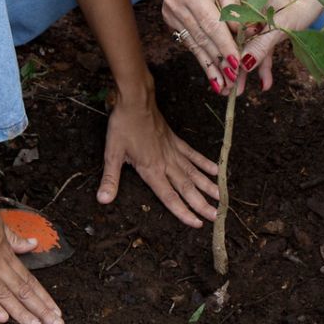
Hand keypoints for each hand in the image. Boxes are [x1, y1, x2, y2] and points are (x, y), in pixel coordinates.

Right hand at [0, 188, 61, 323]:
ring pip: (5, 293)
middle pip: (22, 290)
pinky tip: (3, 317)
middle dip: (40, 310)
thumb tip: (32, 245)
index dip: (44, 297)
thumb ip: (14, 238)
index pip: (30, 279)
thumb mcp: (0, 221)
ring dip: (21, 312)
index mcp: (6, 251)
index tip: (56, 311)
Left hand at [98, 99, 218, 226]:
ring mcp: (173, 150)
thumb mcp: (111, 153)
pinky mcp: (176, 140)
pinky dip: (205, 163)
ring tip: (220, 198)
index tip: (197, 224)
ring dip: (207, 186)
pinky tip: (216, 171)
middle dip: (202, 204)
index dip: (183, 212)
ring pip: (194, 172)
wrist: (136, 100)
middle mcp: (166, 162)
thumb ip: (110, 178)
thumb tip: (103, 200)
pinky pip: (193, 154)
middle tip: (217, 216)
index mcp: (151, 169)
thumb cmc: (123, 126)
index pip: (169, 196)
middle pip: (187, 187)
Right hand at [162, 0, 245, 93]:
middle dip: (219, 63)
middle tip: (233, 84)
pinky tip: (211, 73)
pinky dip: (201, 57)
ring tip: (222, 86)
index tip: (238, 66)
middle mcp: (177, 5)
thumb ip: (236, 10)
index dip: (226, 46)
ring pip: (194, 44)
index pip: (212, 25)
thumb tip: (247, 35)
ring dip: (209, 66)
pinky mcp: (169, 19)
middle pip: (202, 38)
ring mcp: (170, 13)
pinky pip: (188, 41)